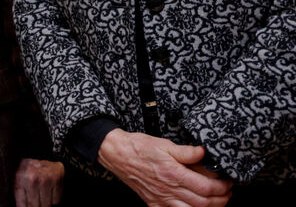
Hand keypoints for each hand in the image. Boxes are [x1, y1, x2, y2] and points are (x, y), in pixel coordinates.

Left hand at [14, 158, 63, 206]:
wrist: (44, 153)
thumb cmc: (30, 168)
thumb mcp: (19, 176)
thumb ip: (19, 192)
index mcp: (21, 177)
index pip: (22, 201)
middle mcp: (33, 178)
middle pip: (34, 205)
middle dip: (34, 205)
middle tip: (35, 202)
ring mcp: (46, 180)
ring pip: (46, 204)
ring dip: (44, 203)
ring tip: (42, 196)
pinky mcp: (57, 180)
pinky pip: (56, 200)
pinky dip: (53, 199)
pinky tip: (49, 191)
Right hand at [98, 129, 232, 206]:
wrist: (117, 154)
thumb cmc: (140, 148)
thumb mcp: (165, 144)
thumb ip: (187, 151)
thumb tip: (205, 153)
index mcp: (174, 174)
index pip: (207, 188)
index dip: (223, 187)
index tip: (228, 182)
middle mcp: (169, 190)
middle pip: (204, 203)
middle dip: (221, 200)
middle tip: (227, 192)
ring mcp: (162, 200)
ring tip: (216, 201)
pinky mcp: (154, 204)